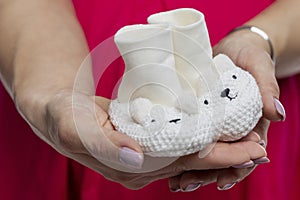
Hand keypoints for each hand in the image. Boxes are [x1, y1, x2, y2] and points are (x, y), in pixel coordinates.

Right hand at [19, 89, 265, 189]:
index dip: (215, 158)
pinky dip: (199, 138)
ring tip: (246, 140)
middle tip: (258, 147)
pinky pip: (178, 143)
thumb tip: (137, 159)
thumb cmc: (65, 117)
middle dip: (225, 157)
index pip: (180, 164)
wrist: (58, 109)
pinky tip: (216, 131)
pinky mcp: (143, 143)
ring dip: (217, 148)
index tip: (248, 152)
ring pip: (187, 154)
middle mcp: (139, 167)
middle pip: (190, 162)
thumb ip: (105, 146)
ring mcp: (142, 156)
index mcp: (127, 168)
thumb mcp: (77, 128)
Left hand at [168, 28, 282, 191]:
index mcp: (249, 123)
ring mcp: (212, 123)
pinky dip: (180, 148)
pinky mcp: (197, 115)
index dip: (234, 169)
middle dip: (204, 174)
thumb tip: (277, 115)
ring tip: (173, 181)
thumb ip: (267, 88)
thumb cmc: (249, 56)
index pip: (245, 154)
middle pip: (220, 158)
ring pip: (203, 151)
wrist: (232, 48)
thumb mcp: (259, 67)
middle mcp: (230, 128)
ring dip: (189, 167)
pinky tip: (165, 158)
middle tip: (184, 184)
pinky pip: (189, 135)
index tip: (221, 182)